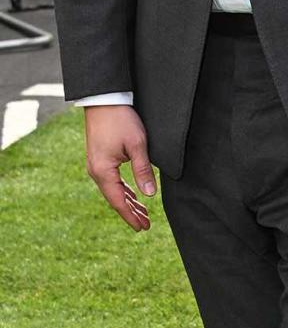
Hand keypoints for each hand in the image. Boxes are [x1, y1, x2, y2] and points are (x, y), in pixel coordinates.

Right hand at [84, 105, 155, 231]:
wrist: (104, 100)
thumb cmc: (121, 120)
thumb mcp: (137, 144)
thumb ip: (143, 170)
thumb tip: (150, 194)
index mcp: (103, 171)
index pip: (119, 201)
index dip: (131, 216)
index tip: (143, 227)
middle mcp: (96, 172)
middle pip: (115, 199)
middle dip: (131, 212)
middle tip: (146, 225)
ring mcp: (96, 165)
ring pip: (113, 190)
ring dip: (128, 201)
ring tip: (142, 213)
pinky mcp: (99, 158)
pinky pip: (111, 181)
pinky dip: (123, 190)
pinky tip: (132, 194)